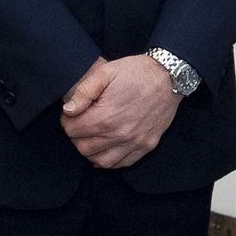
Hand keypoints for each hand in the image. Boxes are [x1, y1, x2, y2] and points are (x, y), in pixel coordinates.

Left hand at [60, 54, 181, 168]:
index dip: (67, 122)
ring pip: (101, 162)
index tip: (70, 115)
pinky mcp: (146, 146)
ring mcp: (135, 143)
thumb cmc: (136, 72)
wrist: (168, 77)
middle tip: (78, 124)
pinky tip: (106, 147)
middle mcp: (120, 135)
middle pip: (84, 148)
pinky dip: (109, 160)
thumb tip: (68, 110)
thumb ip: (84, 91)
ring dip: (91, 151)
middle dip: (76, 137)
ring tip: (91, 136)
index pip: (74, 130)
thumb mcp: (106, 72)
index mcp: (107, 116)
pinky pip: (122, 163)